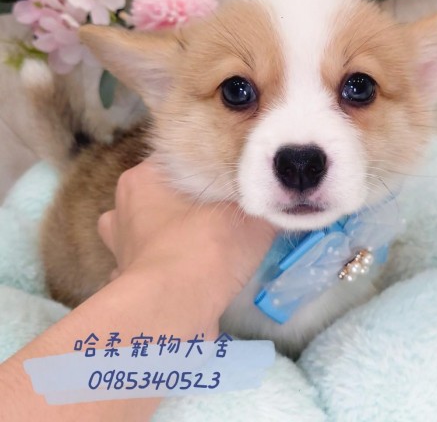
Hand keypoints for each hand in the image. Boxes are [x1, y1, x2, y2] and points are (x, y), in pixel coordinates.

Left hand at [97, 160, 275, 321]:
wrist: (175, 310)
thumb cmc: (207, 247)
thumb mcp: (252, 217)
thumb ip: (266, 203)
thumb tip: (281, 196)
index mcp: (144, 179)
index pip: (177, 160)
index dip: (208, 169)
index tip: (233, 180)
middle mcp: (123, 208)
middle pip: (162, 197)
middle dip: (188, 206)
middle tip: (222, 215)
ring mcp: (120, 248)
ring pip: (149, 233)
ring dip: (170, 238)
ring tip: (202, 247)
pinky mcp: (124, 284)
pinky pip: (147, 268)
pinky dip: (163, 272)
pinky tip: (185, 278)